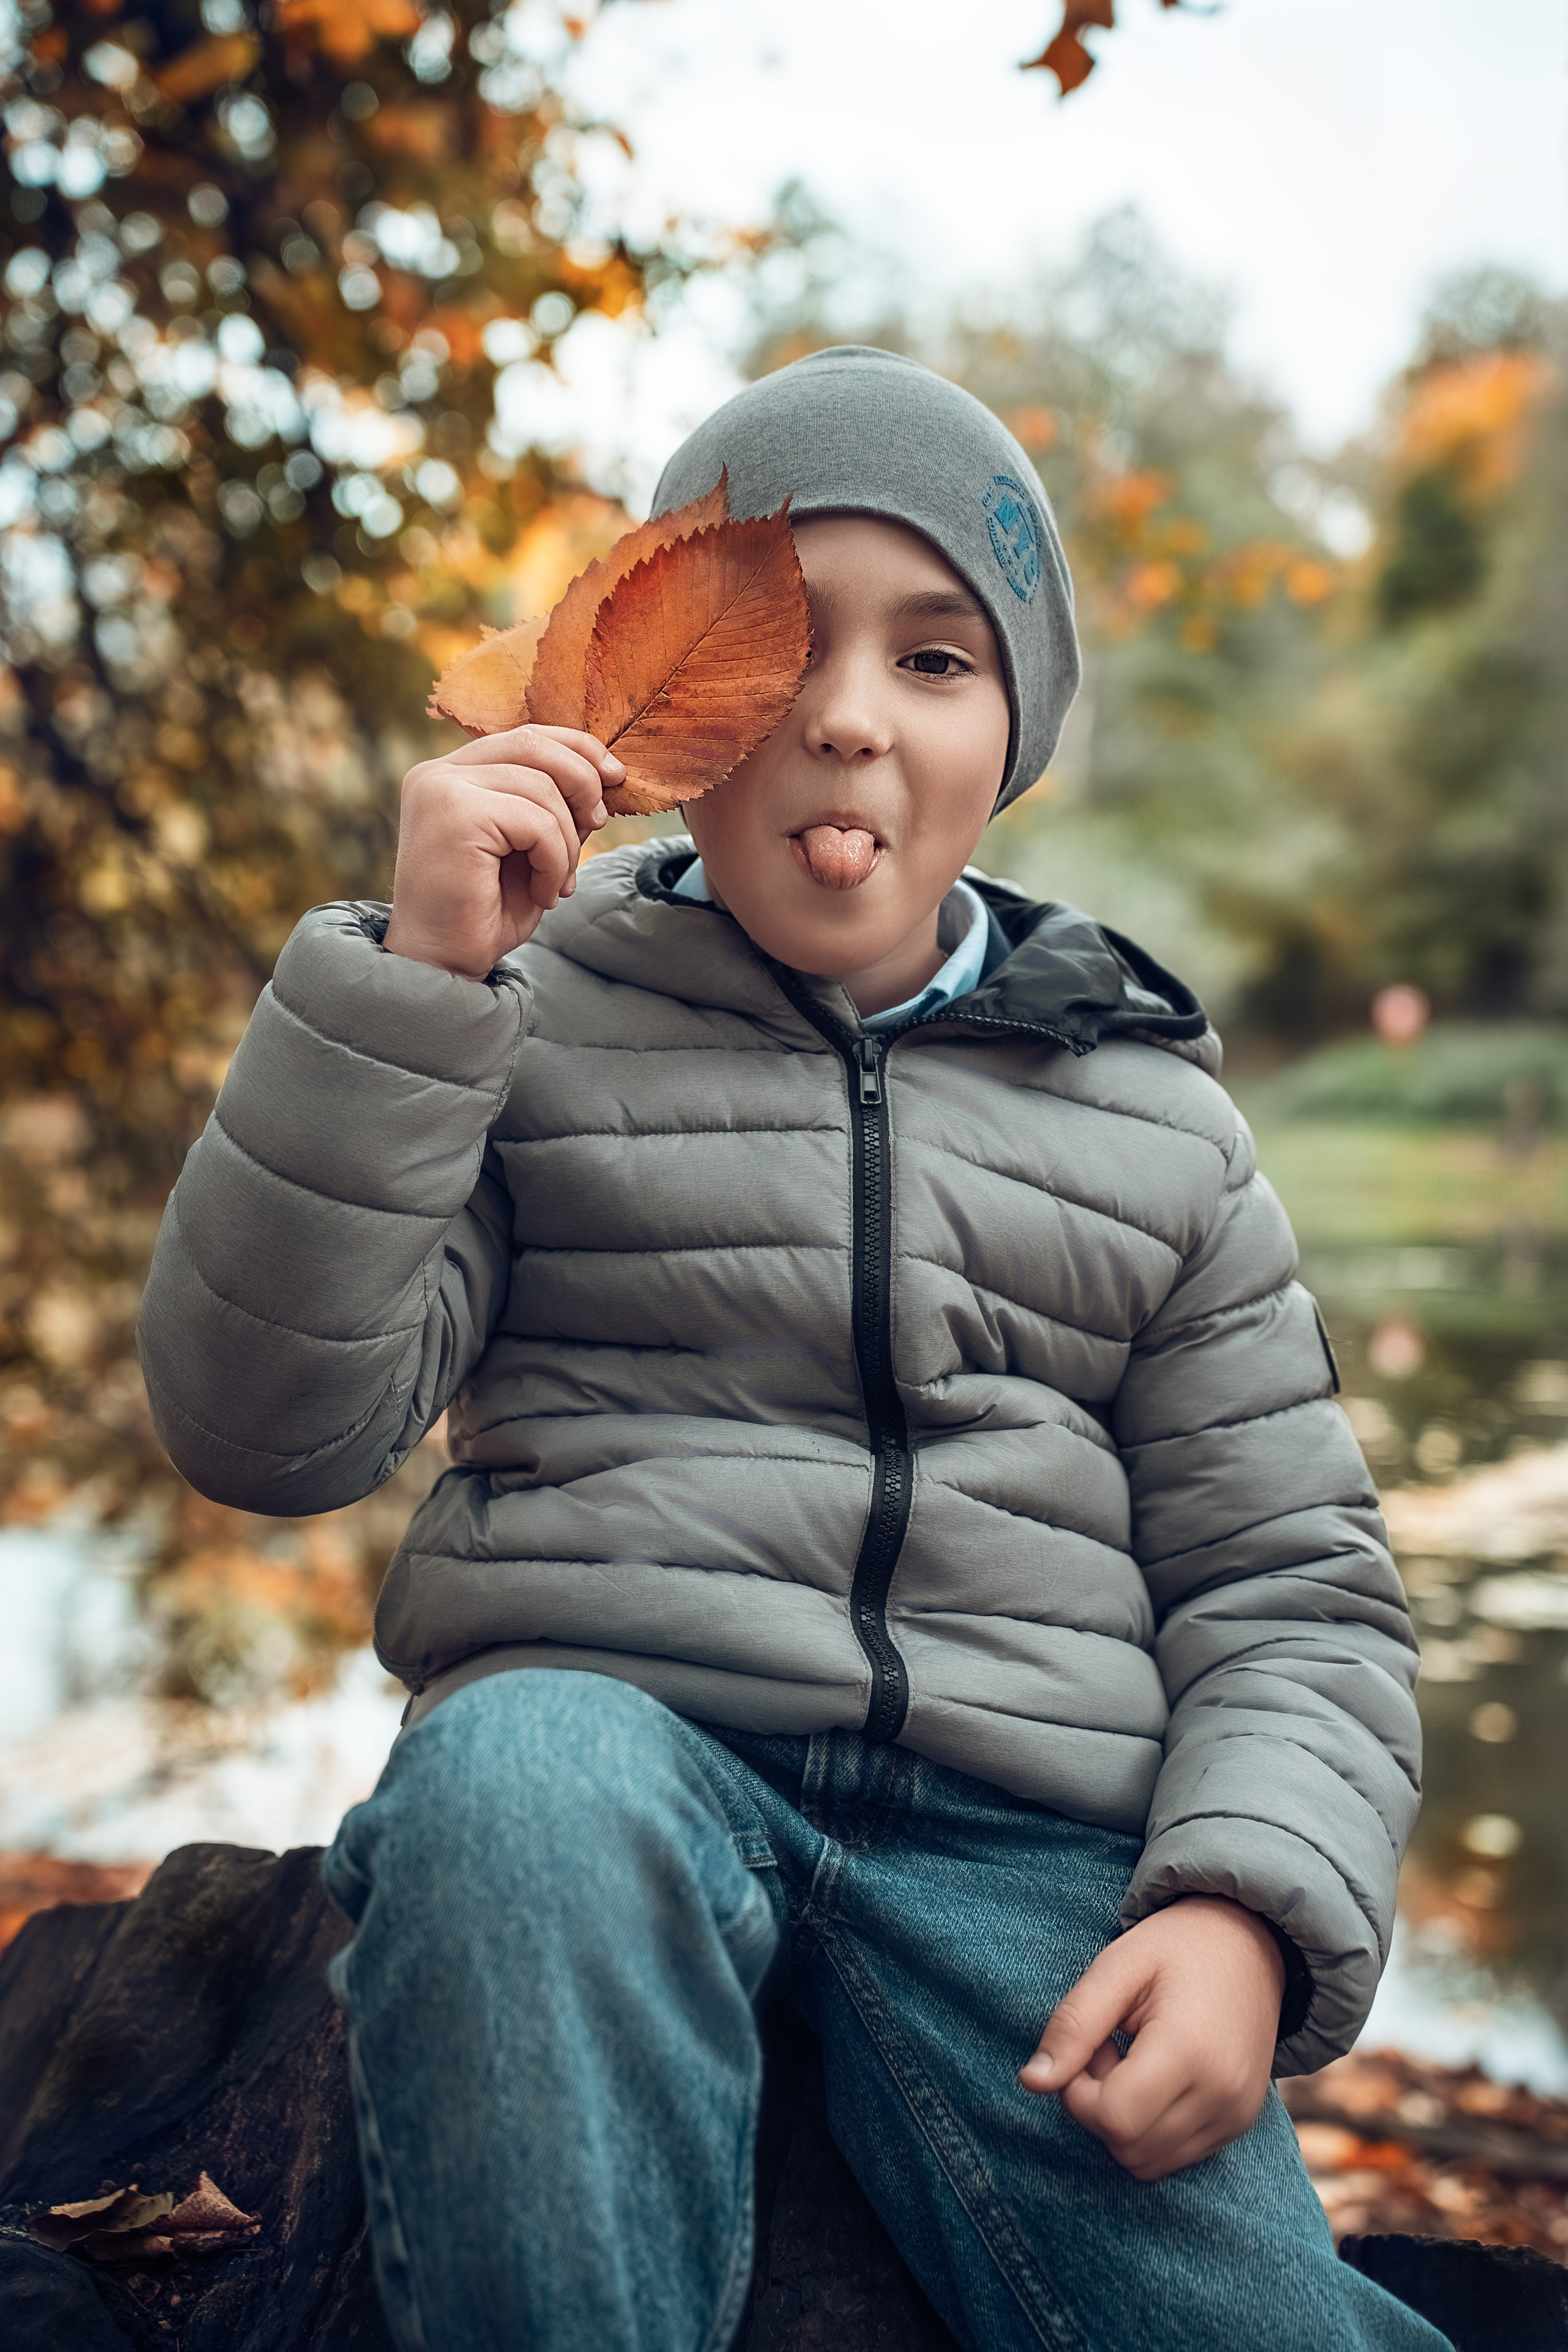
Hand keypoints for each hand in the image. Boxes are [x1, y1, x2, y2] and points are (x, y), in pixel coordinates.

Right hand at [383, 724, 623, 978]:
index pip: (524, 735)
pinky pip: (537, 822)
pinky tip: (544, 893)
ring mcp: (441, 789)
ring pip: (541, 788)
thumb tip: (603, 774)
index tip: (614, 775)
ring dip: (567, 841)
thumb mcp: (529, 849)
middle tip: (598, 825)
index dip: (577, 747)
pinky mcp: (455, 813)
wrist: (442, 963)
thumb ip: (552, 807)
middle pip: (534, 743)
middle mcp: (438, 773)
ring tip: (557, 883)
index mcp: (451, 774)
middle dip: (582, 781)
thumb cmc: (483, 913)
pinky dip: (554, 860)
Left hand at [1018, 1896, 1285, 2179]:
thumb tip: (1031, 2083)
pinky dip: (1149, 2130)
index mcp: (1190, 2050)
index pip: (1114, 2119)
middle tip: (1107, 2049)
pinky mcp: (1238, 2125)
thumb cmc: (1176, 1946)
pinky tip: (1155, 2079)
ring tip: (1131, 2062)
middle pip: (1128, 2148)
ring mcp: (1235, 2116)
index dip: (1079, 2093)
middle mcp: (1222, 2096)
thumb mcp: (1116, 1967)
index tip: (1089, 2048)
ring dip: (1122, 2122)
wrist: (1252, 1943)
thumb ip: (1073, 2025)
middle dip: (1097, 2107)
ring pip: (1147, 2162)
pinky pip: (1174, 2157)